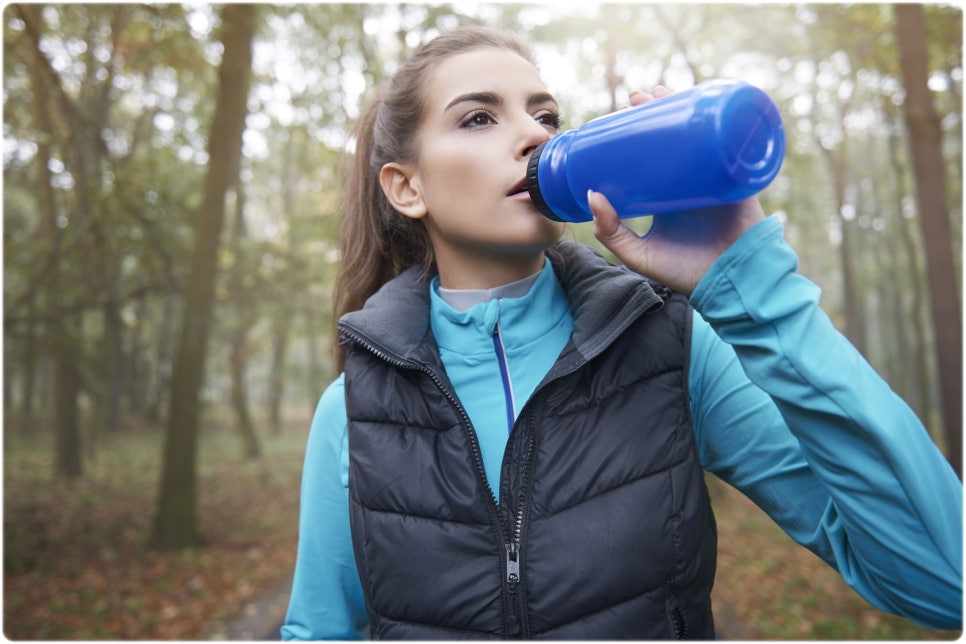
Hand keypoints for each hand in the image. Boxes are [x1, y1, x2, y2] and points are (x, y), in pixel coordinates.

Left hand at [590, 87, 765, 295]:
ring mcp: (713, 175)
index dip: (635, 134)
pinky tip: (707, 100)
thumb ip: (611, 231)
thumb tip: (591, 195)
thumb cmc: (685, 272)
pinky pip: (731, 141)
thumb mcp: (638, 254)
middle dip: (656, 113)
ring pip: (698, 133)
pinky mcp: (737, 175)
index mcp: (667, 195)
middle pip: (672, 138)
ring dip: (683, 106)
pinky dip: (722, 119)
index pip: (648, 156)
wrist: (730, 283)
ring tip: (661, 92)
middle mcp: (689, 181)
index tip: (617, 115)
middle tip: (636, 98)